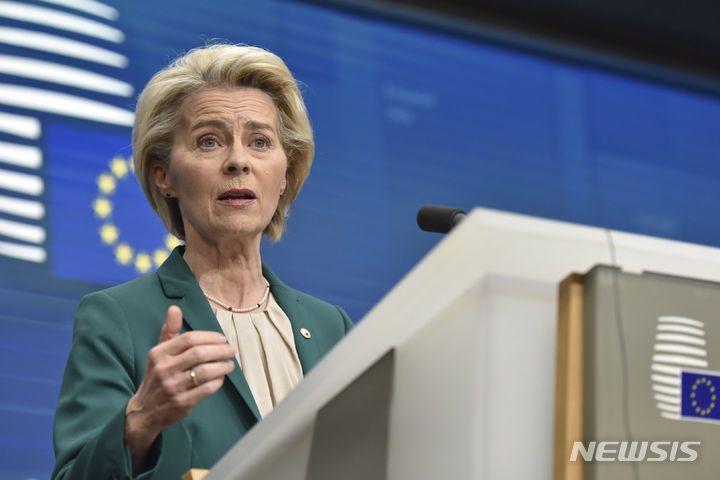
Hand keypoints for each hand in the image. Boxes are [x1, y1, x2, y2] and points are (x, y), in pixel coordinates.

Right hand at [124, 305, 234, 471]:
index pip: (189, 339)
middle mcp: (164, 369)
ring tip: (230, 364)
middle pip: (199, 353)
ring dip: (223, 366)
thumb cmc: (157, 376)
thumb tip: (175, 308)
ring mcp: (172, 387)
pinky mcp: (181, 403)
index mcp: (159, 353)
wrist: (144, 411)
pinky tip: (221, 378)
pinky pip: (206, 389)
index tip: (222, 339)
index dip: (210, 337)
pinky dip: (217, 382)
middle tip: (231, 350)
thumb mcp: (158, 353)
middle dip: (221, 350)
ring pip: (205, 372)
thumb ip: (169, 331)